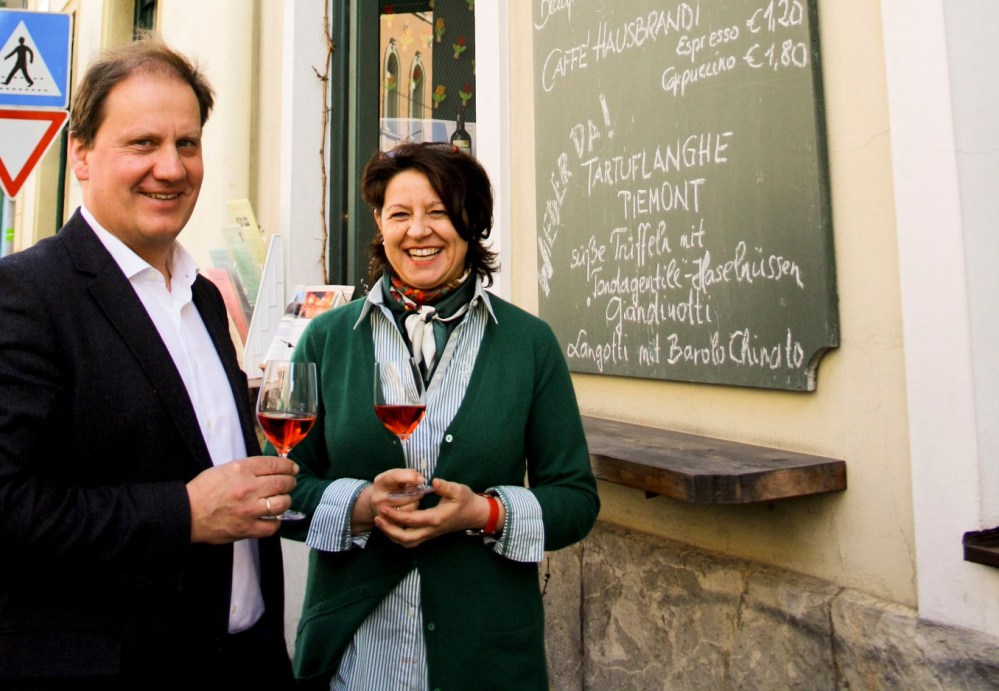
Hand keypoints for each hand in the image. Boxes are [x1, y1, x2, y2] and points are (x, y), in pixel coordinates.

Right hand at [187, 456, 298, 543]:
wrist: (186, 513)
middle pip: (282, 483)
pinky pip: (272, 526)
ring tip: (282, 499)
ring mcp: (249, 510)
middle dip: (290, 482)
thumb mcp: (224, 468)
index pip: (274, 464)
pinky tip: (273, 517)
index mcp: (241, 470)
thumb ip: (248, 468)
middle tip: (290, 483)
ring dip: (286, 500)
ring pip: (282, 503)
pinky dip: (276, 521)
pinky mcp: (247, 529)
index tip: (292, 469)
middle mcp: (248, 488)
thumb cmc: (204, 490)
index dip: (288, 466)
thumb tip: (271, 469)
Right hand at [352, 469, 429, 534]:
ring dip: (416, 502)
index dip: (411, 477)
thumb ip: (408, 474)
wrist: (377, 503)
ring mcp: (382, 512)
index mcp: (380, 482)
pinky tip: (410, 508)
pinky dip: (413, 512)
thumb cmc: (392, 487)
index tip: (422, 480)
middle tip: (419, 490)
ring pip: (410, 507)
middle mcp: (378, 498)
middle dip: (417, 492)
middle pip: (406, 495)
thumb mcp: (397, 476)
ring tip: (413, 499)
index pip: (396, 477)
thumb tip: (421, 480)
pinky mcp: (389, 524)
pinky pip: (409, 518)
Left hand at [373, 477, 501, 547]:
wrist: (474, 514)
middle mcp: (431, 530)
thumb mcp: (459, 490)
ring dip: (392, 535)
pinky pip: (411, 541)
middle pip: (406, 537)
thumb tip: (433, 482)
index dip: (395, 515)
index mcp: (436, 518)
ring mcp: (430, 534)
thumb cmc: (466, 500)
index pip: (411, 520)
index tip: (383, 508)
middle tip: (377, 518)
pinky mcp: (429, 534)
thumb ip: (446, 487)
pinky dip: (398, 537)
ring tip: (381, 523)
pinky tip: (391, 527)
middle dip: (389, 530)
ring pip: (407, 542)